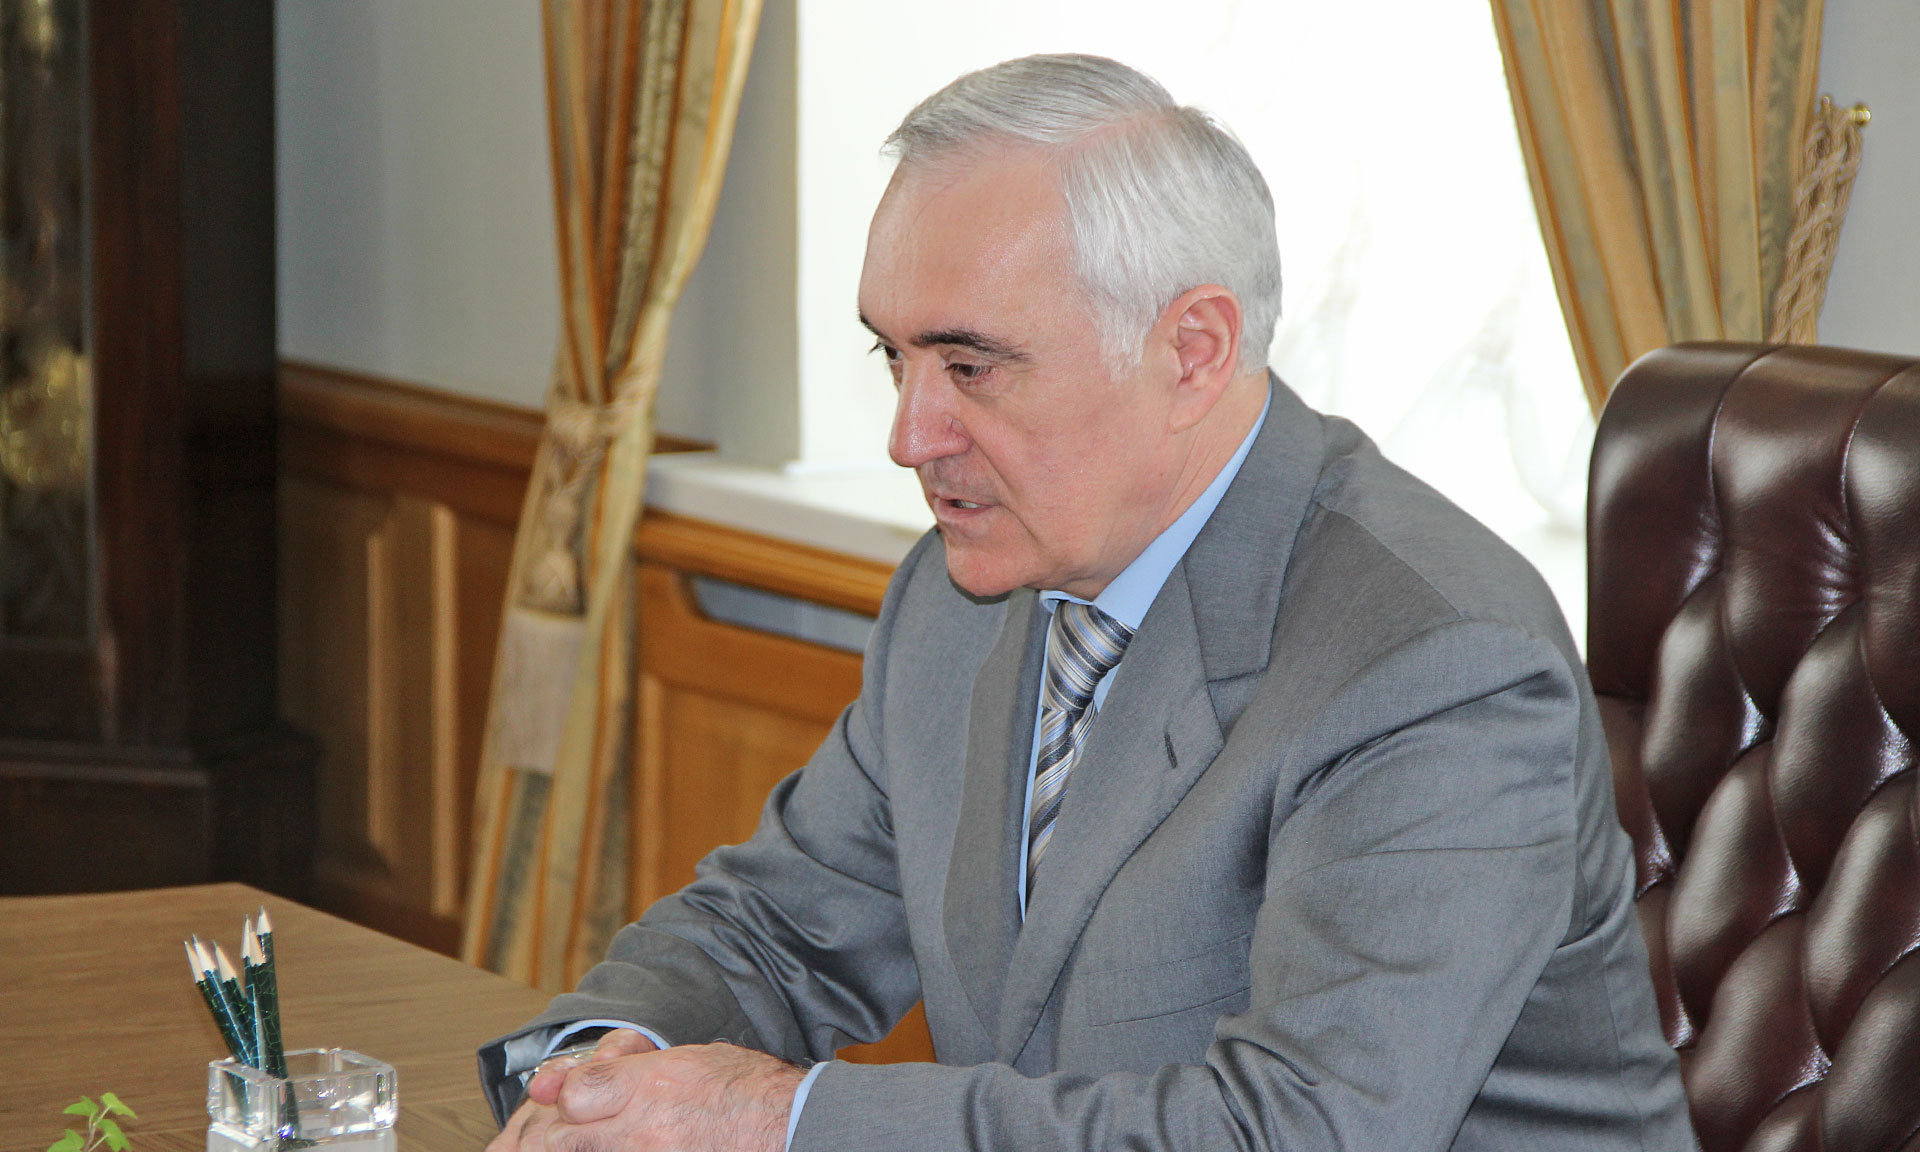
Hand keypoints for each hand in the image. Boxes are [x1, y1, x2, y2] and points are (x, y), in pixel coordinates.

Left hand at [487, 1031, 805, 1151]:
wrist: (791, 1127)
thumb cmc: (746, 1090)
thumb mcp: (685, 1058)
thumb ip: (623, 1068)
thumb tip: (557, 1083)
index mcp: (653, 1085)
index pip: (574, 1094)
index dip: (565, 1096)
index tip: (574, 1100)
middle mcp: (646, 1130)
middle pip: (561, 1140)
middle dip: (553, 1135)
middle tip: (566, 1130)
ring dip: (579, 1147)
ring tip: (594, 1138)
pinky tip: (620, 1145)